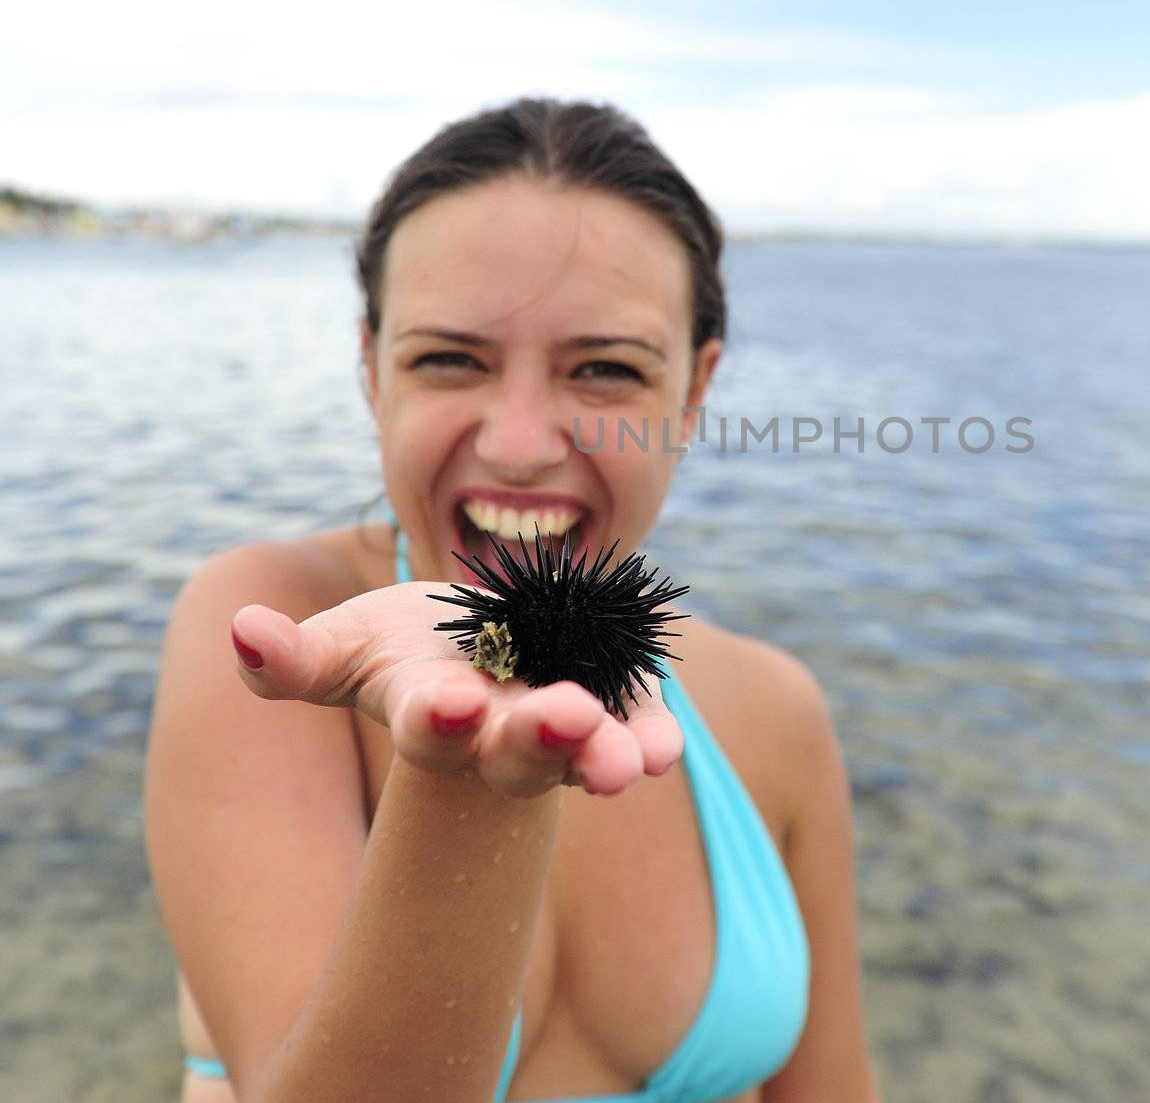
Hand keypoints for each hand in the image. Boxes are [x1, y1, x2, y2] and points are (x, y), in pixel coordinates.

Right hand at [230, 581, 683, 796]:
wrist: (490, 648)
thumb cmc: (410, 651)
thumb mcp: (351, 645)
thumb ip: (297, 657)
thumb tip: (242, 630)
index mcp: (435, 716)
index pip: (434, 726)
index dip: (440, 717)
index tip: (450, 701)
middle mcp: (501, 735)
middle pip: (518, 750)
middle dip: (538, 738)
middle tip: (565, 719)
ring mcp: (564, 725)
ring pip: (585, 750)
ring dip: (604, 754)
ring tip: (627, 763)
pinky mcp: (620, 705)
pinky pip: (641, 729)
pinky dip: (653, 739)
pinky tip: (662, 750)